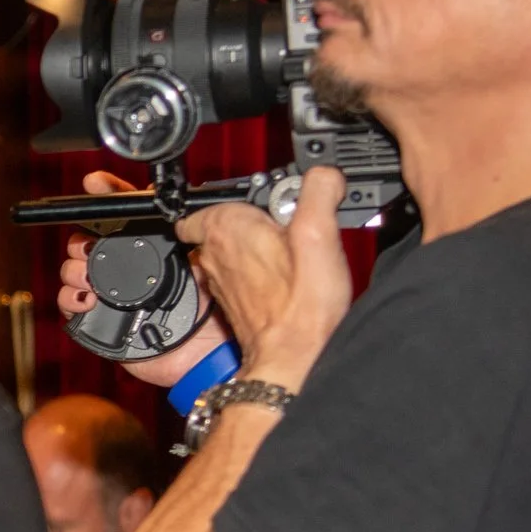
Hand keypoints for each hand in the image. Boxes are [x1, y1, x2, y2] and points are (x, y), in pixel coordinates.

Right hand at [54, 173, 234, 389]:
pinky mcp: (100, 322)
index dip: (106, 195)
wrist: (206, 351)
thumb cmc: (211, 307)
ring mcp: (111, 296)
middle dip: (82, 239)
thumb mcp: (205, 256)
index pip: (121, 214)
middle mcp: (127, 269)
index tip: (95, 184)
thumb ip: (189, 227)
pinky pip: (71, 305)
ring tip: (88, 276)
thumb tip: (176, 201)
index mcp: (148, 249)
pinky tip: (86, 299)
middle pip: (87, 241)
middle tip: (90, 246)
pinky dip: (71, 299)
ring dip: (75, 269)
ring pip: (74, 270)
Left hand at [174, 165, 351, 391]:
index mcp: (225, 227)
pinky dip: (258, 273)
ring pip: (231, 251)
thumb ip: (318, 191)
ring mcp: (219, 281)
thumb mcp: (319, 231)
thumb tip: (324, 173)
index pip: (206, 199)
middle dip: (250, 220)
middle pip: (223, 224)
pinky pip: (239, 276)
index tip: (260, 200)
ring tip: (290, 253)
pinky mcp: (231, 303)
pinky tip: (285, 279)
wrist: (292, 358)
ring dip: (254, 248)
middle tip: (287, 226)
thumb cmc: (301, 304)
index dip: (233, 196)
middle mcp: (213, 254)